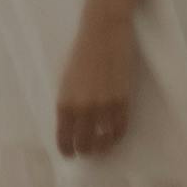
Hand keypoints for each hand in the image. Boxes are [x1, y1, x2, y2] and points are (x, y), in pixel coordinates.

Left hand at [55, 26, 134, 160]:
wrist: (103, 32)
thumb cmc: (82, 52)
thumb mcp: (67, 80)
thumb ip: (68, 103)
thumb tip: (71, 123)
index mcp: (64, 102)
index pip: (63, 137)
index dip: (67, 150)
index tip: (69, 154)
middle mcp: (82, 108)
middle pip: (84, 143)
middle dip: (85, 150)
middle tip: (87, 151)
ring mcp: (103, 106)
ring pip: (103, 141)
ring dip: (102, 147)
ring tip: (101, 147)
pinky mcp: (122, 101)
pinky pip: (120, 129)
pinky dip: (116, 136)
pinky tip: (113, 136)